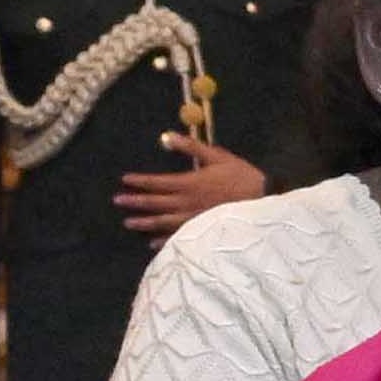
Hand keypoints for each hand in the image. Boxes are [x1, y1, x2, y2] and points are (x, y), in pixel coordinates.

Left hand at [114, 136, 271, 230]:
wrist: (262, 200)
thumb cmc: (241, 176)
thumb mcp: (217, 156)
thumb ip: (191, 147)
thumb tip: (166, 136)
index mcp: (189, 182)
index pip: (158, 182)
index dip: (140, 181)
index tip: (125, 180)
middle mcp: (186, 203)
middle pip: (156, 203)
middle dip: (136, 201)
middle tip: (117, 201)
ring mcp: (193, 219)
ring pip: (163, 222)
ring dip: (145, 222)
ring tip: (128, 223)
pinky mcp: (202, 230)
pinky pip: (179, 237)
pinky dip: (164, 240)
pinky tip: (152, 243)